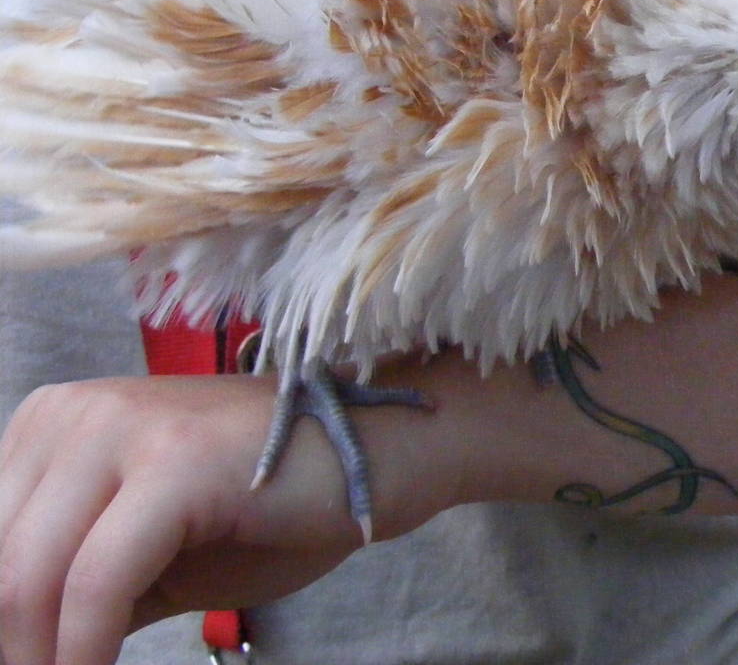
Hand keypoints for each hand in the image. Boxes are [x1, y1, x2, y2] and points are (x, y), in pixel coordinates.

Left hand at [0, 369, 450, 664]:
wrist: (385, 454)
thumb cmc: (274, 508)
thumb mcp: (147, 554)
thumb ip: (69, 590)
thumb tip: (16, 648)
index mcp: (55, 422)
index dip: (0, 620)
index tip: (23, 664)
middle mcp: (75, 412)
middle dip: (13, 646)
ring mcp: (124, 427)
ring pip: (28, 577)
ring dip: (40, 658)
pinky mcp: (173, 462)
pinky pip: (96, 582)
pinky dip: (82, 650)